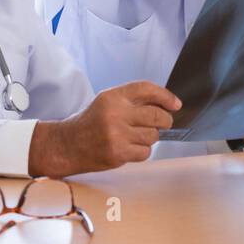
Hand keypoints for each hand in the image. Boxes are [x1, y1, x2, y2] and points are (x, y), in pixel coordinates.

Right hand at [33, 81, 179, 175]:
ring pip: (153, 135)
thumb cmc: (92, 122)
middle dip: (165, 120)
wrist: (68, 145)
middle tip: (163, 122)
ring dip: (150, 137)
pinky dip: (142, 151)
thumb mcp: (108, 101)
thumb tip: (167, 104)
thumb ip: (133, 99)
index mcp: (113, 96)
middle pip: (157, 115)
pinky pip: (145, 152)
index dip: (166, 96)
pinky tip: (130, 147)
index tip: (175, 104)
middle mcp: (116, 113)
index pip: (147, 89)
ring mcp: (117, 135)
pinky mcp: (118, 153)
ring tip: (136, 136)